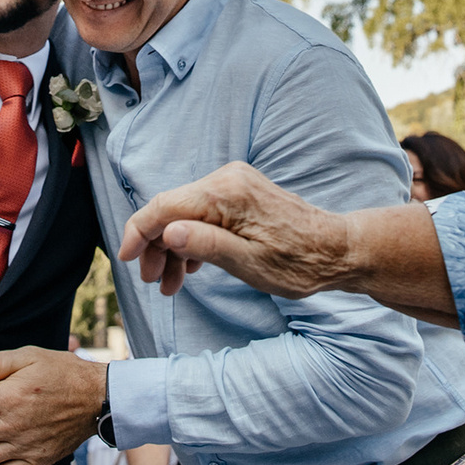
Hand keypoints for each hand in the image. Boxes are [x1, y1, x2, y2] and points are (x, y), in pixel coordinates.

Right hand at [116, 162, 354, 299]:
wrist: (339, 250)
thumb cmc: (300, 262)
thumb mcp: (250, 264)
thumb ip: (206, 245)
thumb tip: (169, 233)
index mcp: (226, 193)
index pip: (165, 206)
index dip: (138, 232)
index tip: (125, 259)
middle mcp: (227, 180)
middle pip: (172, 210)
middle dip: (157, 246)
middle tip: (154, 282)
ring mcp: (235, 185)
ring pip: (186, 214)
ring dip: (174, 248)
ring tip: (170, 285)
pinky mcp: (242, 195)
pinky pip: (204, 214)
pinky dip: (193, 240)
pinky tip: (191, 269)